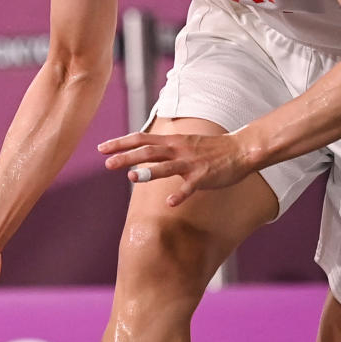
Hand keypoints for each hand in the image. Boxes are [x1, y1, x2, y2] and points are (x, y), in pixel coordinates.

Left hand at [98, 130, 254, 206]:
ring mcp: (190, 163)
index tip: (101, 148)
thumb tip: (139, 151)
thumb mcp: (181, 142)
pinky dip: (180, 195)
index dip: (120, 143)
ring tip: (131, 178)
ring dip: (149, 172)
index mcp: (171, 141)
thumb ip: (161, 147)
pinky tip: (169, 203)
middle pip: (148, 151)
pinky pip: (190, 187)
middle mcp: (178, 150)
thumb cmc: (208, 148)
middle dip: (127, 157)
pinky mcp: (204, 176)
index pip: (140, 139)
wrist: (239, 149)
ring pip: (167, 166)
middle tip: (107, 164)